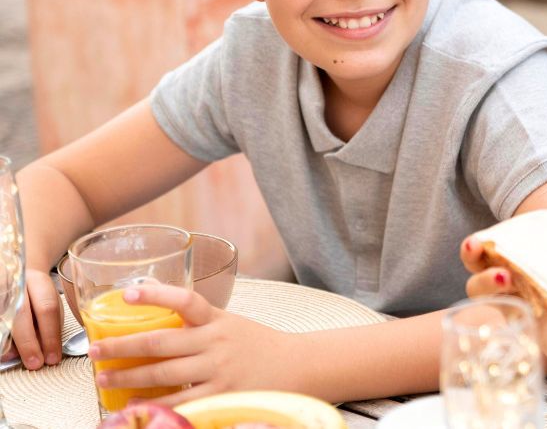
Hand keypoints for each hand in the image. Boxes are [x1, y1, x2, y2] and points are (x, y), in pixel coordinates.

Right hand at [9, 268, 62, 368]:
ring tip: (14, 358)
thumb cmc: (39, 296)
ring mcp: (2, 293)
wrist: (20, 277)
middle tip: (35, 364)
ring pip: (3, 320)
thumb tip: (46, 352)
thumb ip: (49, 324)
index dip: (50, 336)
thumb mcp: (51, 303)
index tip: (53, 358)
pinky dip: (1, 340)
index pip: (47, 309)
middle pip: (21, 315)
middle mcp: (16, 285)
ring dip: (9, 344)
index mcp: (38, 283)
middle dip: (28, 344)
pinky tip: (6, 351)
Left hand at [89, 285, 300, 405]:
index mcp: (218, 319)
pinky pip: (182, 402)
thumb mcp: (230, 323)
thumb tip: (157, 306)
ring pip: (164, 374)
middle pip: (161, 342)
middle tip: (94, 350)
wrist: (298, 367)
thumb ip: (199, 319)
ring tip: (105, 378)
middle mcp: (217, 342)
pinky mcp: (223, 396)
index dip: (156, 295)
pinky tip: (136, 405)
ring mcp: (219, 370)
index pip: (185, 300)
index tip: (128, 293)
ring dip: (129, 378)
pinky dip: (156, 405)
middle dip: (122, 346)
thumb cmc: (257, 345)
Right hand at [460, 235, 546, 384]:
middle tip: (475, 247)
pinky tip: (526, 302)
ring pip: (485, 294)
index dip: (477, 244)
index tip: (476, 241)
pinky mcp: (527, 326)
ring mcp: (517, 304)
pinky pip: (510, 315)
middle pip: (479, 268)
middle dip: (472, 256)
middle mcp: (514, 282)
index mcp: (523, 261)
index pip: (491, 249)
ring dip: (486, 282)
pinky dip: (512, 306)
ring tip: (504, 276)